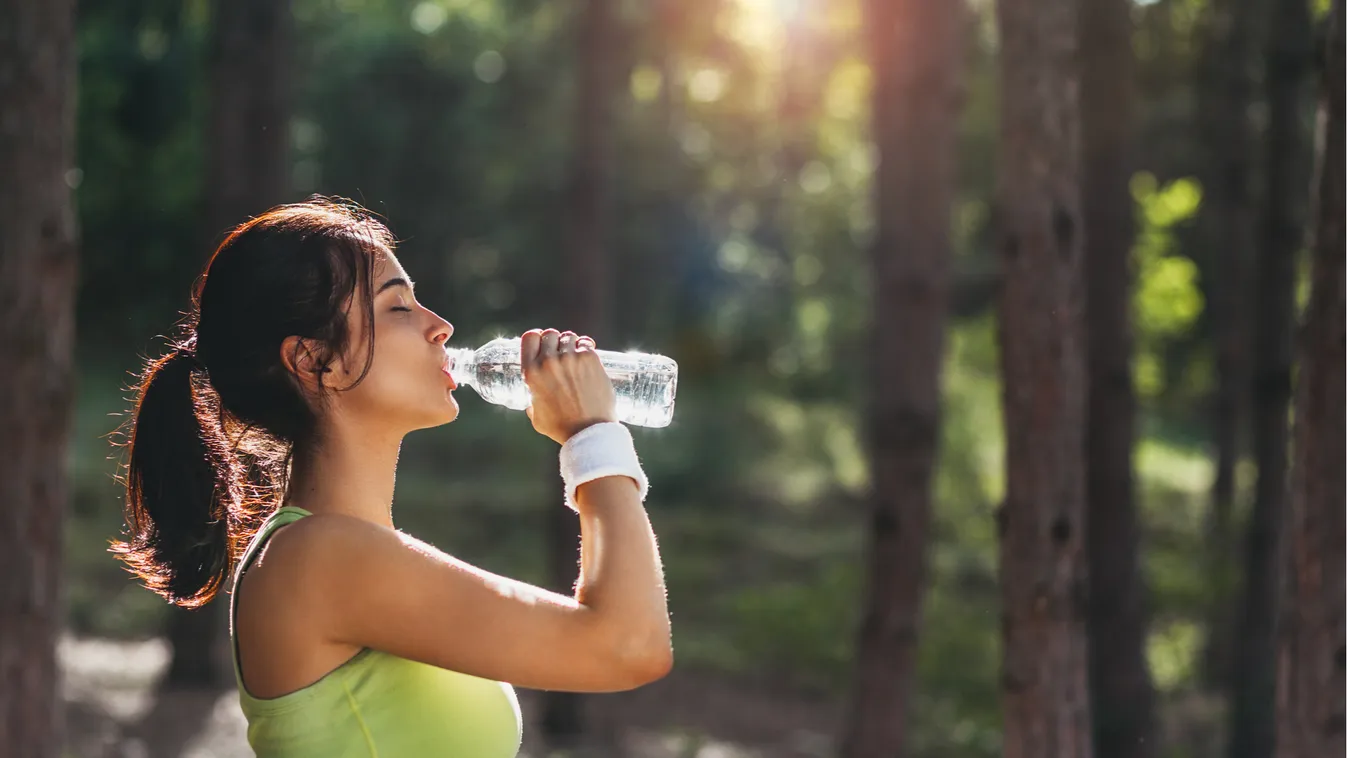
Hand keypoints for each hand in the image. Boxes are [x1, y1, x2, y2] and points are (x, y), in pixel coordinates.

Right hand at [521, 328, 616, 443]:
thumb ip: (532, 403)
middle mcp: (549, 361)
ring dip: (571, 344)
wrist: (589, 432)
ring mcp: (570, 358)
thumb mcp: (536, 416)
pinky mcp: (590, 359)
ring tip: (575, 356)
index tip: (541, 343)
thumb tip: (533, 399)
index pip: (529, 337)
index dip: (536, 338)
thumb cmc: (562, 428)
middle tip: (560, 352)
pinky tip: (587, 354)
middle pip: (549, 334)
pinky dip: (586, 347)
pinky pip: (585, 343)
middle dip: (554, 341)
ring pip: (569, 337)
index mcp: (531, 372)